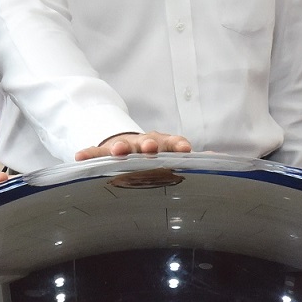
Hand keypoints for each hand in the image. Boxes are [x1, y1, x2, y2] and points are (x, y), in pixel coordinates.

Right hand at [76, 131, 193, 158]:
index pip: (173, 142)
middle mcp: (144, 142)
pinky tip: (79, 157)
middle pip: (148, 141)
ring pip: (123, 145)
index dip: (178, 145)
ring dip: (120, 146)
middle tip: (150, 147)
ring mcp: (124, 146)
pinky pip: (95, 152)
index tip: (185, 148)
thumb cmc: (155, 156)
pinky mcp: (104, 151)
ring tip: (117, 150)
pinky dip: (89, 154)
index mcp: (163, 143)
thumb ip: (195, 161)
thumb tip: (221, 161)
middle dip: (149, 144)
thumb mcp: (172, 157)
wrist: (127, 146)